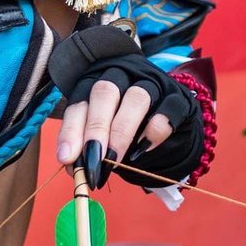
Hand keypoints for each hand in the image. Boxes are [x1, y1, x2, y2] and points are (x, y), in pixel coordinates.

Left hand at [48, 26, 203, 188]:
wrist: (168, 125)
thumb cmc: (125, 130)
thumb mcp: (102, 136)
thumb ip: (87, 149)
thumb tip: (73, 169)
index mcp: (96, 81)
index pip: (79, 101)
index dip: (71, 130)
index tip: (67, 158)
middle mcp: (122, 75)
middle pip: (106, 92)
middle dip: (96, 129)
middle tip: (92, 161)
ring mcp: (152, 83)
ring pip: (137, 98)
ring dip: (122, 133)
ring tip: (113, 162)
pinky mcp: (178, 97)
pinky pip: (167, 110)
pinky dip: (153, 133)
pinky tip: (142, 151)